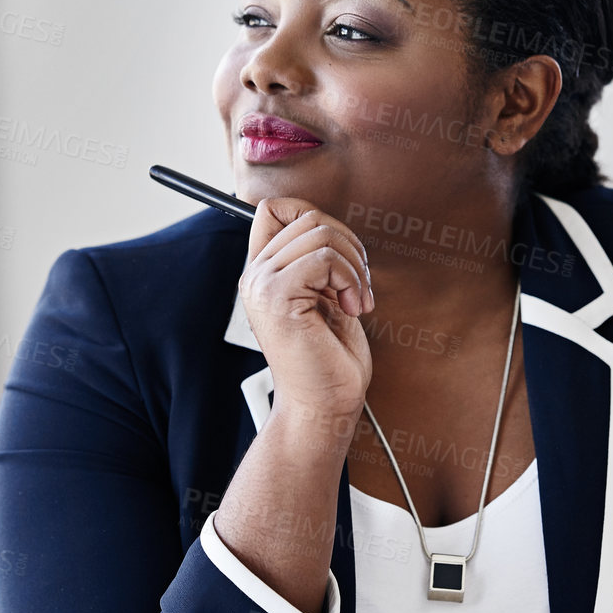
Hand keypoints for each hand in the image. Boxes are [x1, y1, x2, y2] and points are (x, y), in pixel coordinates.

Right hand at [239, 198, 373, 422]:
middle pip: (308, 216)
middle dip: (348, 245)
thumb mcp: (326, 296)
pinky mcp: (277, 296)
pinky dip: (350, 280)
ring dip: (354, 266)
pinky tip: (352, 309)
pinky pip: (324, 258)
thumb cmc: (330, 358)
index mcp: (264, 272)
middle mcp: (256, 274)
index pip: (274, 208)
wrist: (323, 404)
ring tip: (356, 301)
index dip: (313, 215)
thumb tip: (332, 226)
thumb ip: (319, 260)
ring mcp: (262, 284)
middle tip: (357, 287)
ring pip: (320, 233)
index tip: (339, 257)